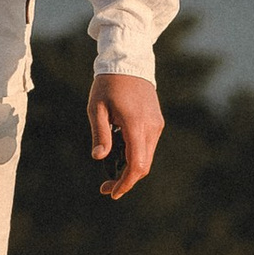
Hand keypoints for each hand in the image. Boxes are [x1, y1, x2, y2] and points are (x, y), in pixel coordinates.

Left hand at [88, 71, 162, 200]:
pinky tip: (119, 149)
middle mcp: (151, 127)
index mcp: (136, 125)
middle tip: (106, 186)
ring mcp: (156, 124)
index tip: (112, 193)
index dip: (126, 183)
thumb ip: (101, 134)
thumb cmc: (108, 84)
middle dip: (126, 180)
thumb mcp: (97, 108)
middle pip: (143, 165)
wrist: (128, 61)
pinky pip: (147, 144)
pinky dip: (135, 154)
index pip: (137, 164)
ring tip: (110, 167)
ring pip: (146, 156)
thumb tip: (99, 158)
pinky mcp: (157, 121)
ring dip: (130, 167)